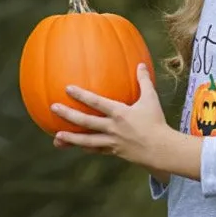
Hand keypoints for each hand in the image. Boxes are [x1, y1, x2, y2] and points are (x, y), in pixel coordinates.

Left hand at [52, 63, 167, 166]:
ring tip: (57, 137)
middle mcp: (113, 128)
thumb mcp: (151, 99)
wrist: (161, 150)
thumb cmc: (157, 122)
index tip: (67, 88)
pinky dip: (87, 148)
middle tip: (54, 108)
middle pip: (86, 121)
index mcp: (120, 113)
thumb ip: (144, 81)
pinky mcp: (115, 152)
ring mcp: (112, 142)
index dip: (81, 95)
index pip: (97, 103)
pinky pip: (97, 150)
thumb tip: (141, 64)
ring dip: (71, 138)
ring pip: (88, 140)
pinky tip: (77, 146)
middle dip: (69, 114)